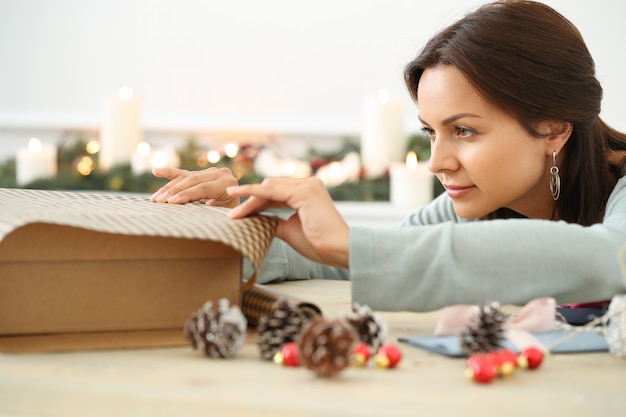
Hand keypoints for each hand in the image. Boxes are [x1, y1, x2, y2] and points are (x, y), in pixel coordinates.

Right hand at [151, 167, 239, 207]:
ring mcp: (211, 171)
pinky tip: (155, 171)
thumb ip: (217, 209)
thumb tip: (206, 207)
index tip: (171, 202)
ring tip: (155, 198)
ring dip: (168, 188)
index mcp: (228, 183)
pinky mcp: (202, 173)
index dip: (186, 195)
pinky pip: (183, 173)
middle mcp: (220, 173)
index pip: (203, 188)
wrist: (240, 207)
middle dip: (174, 191)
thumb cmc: (233, 215)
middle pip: (192, 181)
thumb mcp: (227, 214)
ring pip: (185, 177)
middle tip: (159, 201)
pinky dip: (169, 173)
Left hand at [227, 177, 349, 268]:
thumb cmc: (318, 243)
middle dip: (248, 199)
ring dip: (247, 198)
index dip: (255, 202)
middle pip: (269, 188)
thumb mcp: (290, 230)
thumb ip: (274, 221)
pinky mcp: (304, 192)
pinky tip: (239, 201)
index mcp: (306, 192)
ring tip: (229, 209)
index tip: (236, 212)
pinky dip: (253, 195)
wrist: (337, 249)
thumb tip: (257, 221)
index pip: (274, 193)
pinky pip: (271, 191)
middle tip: (227, 210)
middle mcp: (308, 184)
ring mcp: (306, 185)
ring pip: (268, 188)